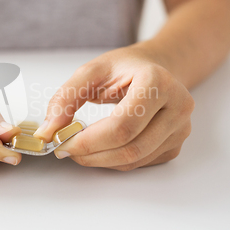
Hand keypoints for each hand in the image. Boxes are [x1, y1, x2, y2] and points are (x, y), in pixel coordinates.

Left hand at [33, 46, 194, 170]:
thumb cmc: (126, 67)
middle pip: (131, 147)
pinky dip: (114, 160)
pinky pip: (141, 162)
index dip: (89, 140)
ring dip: (100, 160)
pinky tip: (101, 147)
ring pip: (135, 160)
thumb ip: (66, 98)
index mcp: (158, 83)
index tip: (62, 143)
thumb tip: (48, 131)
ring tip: (79, 147)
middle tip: (65, 149)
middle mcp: (177, 107)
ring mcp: (180, 129)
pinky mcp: (176, 145)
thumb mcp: (92, 71)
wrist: (158, 68)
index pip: (122, 125)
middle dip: (91, 154)